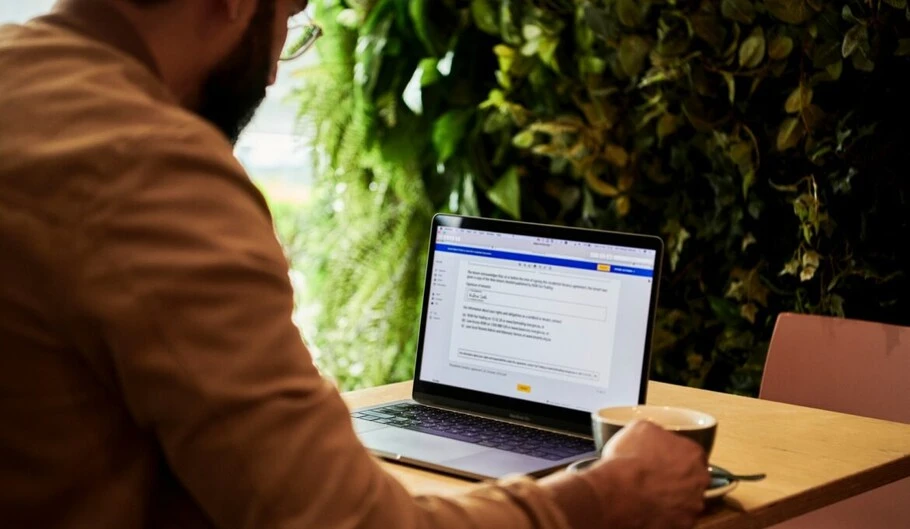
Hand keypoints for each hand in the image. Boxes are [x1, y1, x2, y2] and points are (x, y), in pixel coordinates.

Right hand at [584, 420, 709, 528]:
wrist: (618, 495)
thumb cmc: (629, 459)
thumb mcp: (639, 428)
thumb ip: (656, 432)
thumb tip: (656, 435)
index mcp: (693, 453)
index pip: (691, 453)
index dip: (674, 455)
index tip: (661, 458)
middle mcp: (700, 480)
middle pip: (693, 477)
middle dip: (678, 477)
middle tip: (655, 477)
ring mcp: (693, 505)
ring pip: (686, 500)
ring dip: (672, 497)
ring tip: (649, 494)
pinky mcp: (682, 525)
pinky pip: (676, 518)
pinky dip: (665, 514)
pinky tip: (649, 508)